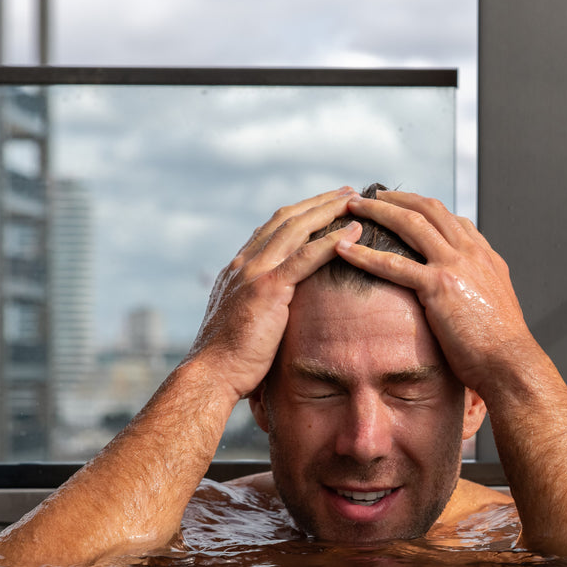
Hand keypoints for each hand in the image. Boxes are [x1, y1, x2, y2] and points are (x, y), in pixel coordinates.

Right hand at [190, 187, 362, 400]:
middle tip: (347, 192)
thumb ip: (261, 308)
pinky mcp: (268, 288)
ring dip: (329, 210)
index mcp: (238, 269)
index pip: (272, 229)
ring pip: (297, 228)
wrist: (210, 374)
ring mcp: (255, 273)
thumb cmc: (230, 361)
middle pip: (286, 219)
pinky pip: (306, 257)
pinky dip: (332, 240)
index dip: (299, 214)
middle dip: (318, 203)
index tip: (322, 207)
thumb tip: (281, 314)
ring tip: (356, 201)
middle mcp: (244, 263)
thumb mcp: (245, 323)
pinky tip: (354, 231)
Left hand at [338, 190, 533, 392]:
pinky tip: (343, 249)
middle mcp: (471, 253)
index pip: (452, 219)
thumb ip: (476, 291)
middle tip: (371, 194)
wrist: (511, 364)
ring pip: (410, 225)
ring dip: (377, 211)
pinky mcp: (439, 286)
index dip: (424, 208)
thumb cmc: (500, 348)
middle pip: (429, 209)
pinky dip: (364, 254)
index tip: (403, 205)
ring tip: (351, 206)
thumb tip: (461, 297)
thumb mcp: (494, 307)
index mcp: (484, 257)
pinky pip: (393, 264)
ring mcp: (455, 265)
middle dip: (397, 198)